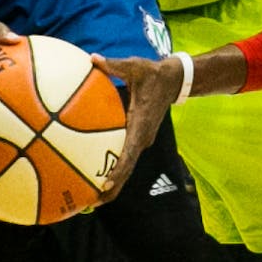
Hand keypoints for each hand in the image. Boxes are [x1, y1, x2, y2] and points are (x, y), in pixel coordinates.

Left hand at [89, 54, 181, 203]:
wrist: (173, 80)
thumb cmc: (152, 73)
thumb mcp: (134, 66)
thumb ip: (113, 65)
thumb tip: (93, 58)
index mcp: (140, 125)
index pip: (128, 154)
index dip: (117, 172)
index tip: (103, 186)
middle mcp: (142, 138)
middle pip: (126, 170)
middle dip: (110, 189)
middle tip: (88, 203)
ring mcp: (141, 140)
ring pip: (126, 167)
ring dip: (111, 183)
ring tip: (88, 196)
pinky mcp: (138, 138)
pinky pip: (124, 158)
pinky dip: (113, 170)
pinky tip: (95, 174)